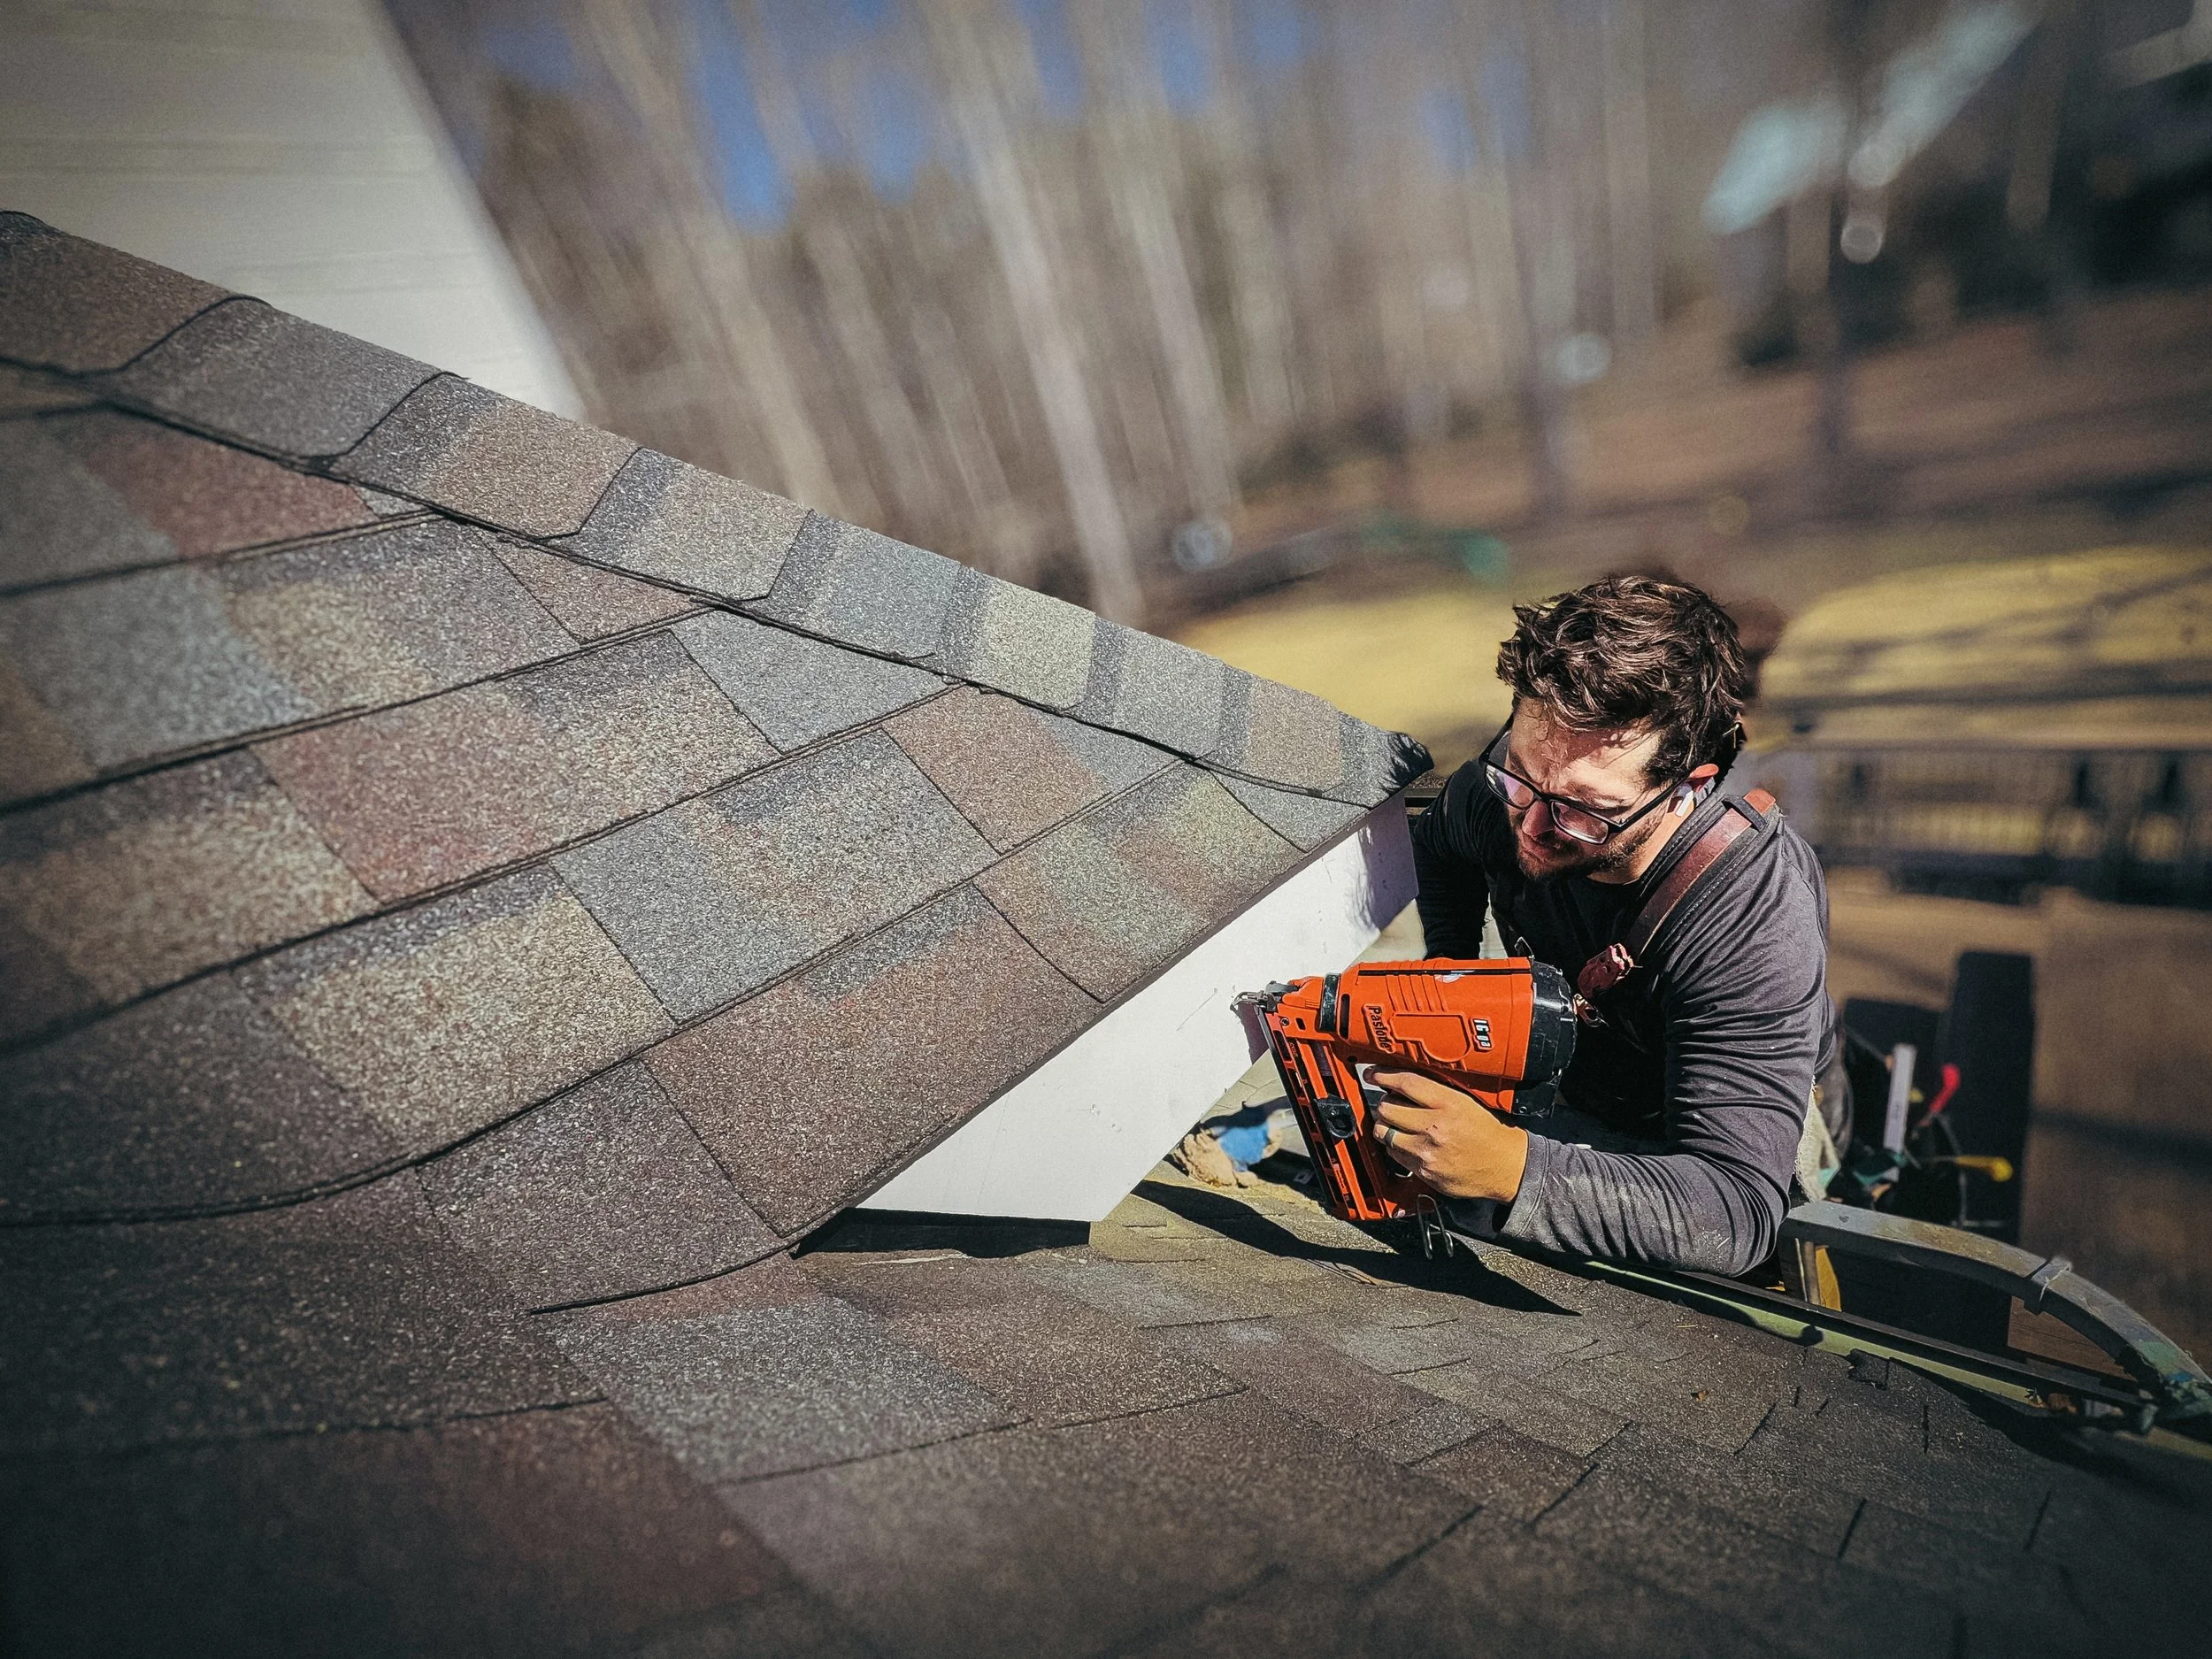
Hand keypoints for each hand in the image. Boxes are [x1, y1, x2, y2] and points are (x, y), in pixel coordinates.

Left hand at [1369, 1069, 1529, 1202]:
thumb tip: (1403, 1082)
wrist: (1507, 1167)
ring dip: (1387, 1125)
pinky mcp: (1424, 1172)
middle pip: (1387, 1108)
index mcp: (1449, 1104)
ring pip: (1384, 1132)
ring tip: (1398, 1124)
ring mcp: (1427, 1152)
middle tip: (1391, 1102)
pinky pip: (1394, 1154)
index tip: (1373, 1074)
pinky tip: (1409, 1143)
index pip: (1406, 1083)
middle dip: (1385, 1102)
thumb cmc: (1489, 1132)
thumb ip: (1436, 1092)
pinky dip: (1396, 1147)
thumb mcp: (1467, 1102)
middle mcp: (1435, 1127)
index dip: (1383, 1075)